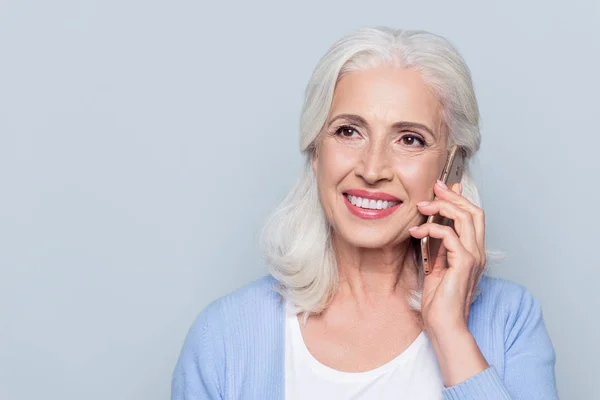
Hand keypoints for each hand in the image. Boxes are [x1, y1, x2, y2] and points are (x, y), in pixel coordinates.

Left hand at [408, 179, 488, 385]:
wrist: (444, 324)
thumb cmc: (439, 301)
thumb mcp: (435, 266)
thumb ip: (436, 246)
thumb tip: (430, 226)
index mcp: (472, 251)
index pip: (473, 216)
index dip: (459, 198)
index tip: (440, 188)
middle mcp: (477, 252)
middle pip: (474, 211)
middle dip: (453, 196)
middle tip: (433, 188)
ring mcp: (473, 257)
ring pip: (465, 218)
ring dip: (442, 208)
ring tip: (421, 208)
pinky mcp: (464, 264)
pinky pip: (450, 236)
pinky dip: (432, 230)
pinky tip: (416, 233)